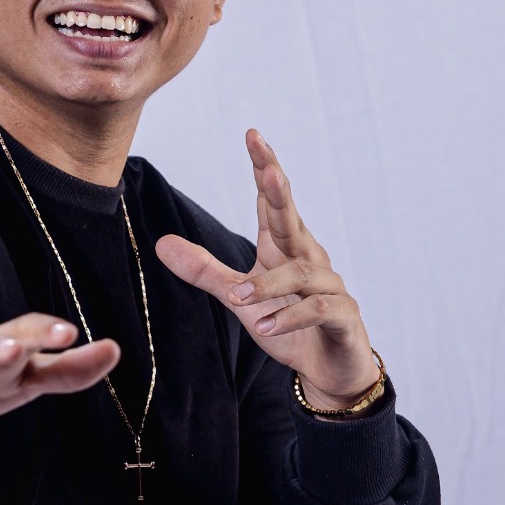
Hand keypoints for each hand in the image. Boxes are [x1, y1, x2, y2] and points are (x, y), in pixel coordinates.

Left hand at [155, 130, 379, 410]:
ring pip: (300, 273)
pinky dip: (288, 317)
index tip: (253, 135)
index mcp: (286, 247)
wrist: (327, 369)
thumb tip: (162, 244)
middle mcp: (310, 259)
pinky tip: (266, 326)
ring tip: (241, 301)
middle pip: (294, 218)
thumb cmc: (286, 324)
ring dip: (267, 286)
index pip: (274, 201)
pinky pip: (317, 309)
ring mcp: (331, 287)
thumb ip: (206, 271)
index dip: (265, 168)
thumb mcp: (238, 297)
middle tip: (269, 169)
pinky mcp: (343, 317)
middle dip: (281, 192)